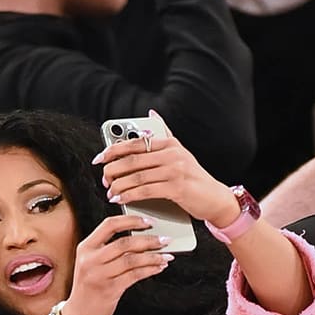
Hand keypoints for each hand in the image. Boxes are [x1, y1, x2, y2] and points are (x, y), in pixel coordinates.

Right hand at [62, 213, 173, 314]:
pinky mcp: (109, 290)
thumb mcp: (90, 264)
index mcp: (85, 248)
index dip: (131, 220)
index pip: (110, 225)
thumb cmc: (88, 289)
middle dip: (149, 240)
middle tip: (164, 240)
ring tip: (166, 256)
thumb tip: (139, 239)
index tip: (149, 221)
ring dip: (153, 256)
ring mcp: (99, 275)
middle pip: (124, 243)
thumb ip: (107, 250)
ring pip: (131, 259)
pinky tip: (159, 267)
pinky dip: (150, 270)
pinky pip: (134, 275)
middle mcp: (90, 260)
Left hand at [95, 132, 240, 229]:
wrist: (215, 198)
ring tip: (109, 192)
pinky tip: (119, 200)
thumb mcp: (180, 153)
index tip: (99, 158)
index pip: (135, 142)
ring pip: (137, 176)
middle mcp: (171, 153)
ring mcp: (174, 170)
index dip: (114, 149)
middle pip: (133, 159)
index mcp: (169, 143)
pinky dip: (129, 196)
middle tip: (103, 178)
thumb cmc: (193, 178)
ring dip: (119, 185)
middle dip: (113, 169)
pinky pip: (146, 191)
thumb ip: (164, 134)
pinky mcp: (176, 188)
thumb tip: (151, 114)